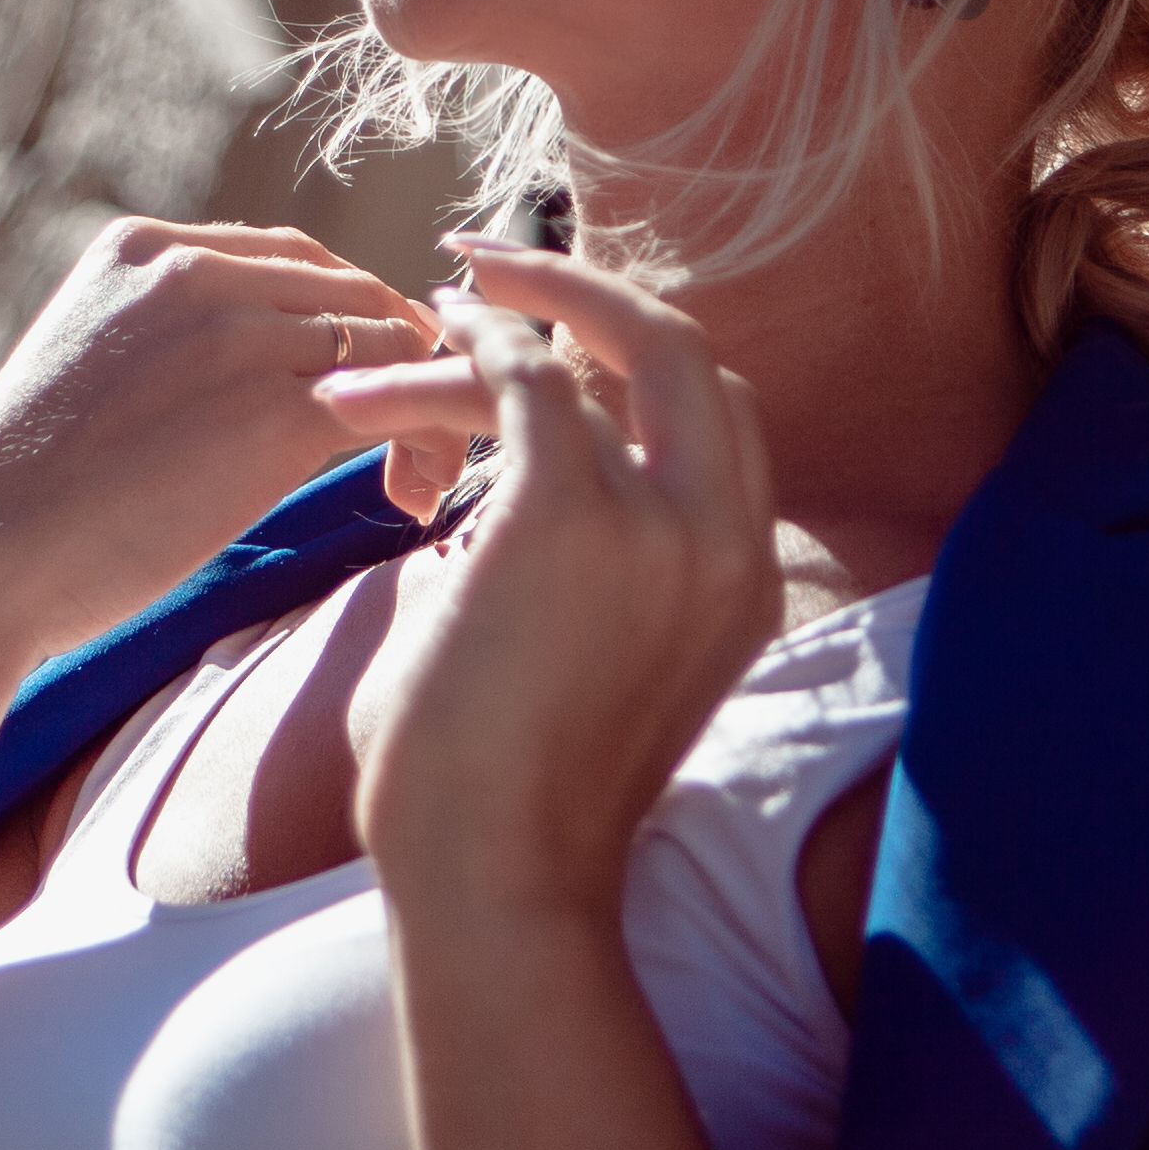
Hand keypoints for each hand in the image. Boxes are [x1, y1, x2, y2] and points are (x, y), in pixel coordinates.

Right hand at [0, 217, 443, 664]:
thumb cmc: (23, 495)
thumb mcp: (90, 366)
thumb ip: (165, 340)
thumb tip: (245, 379)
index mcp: (144, 246)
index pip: (292, 257)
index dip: (346, 315)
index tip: (371, 377)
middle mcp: (195, 268)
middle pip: (351, 291)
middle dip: (396, 357)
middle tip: (415, 432)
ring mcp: (236, 334)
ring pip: (387, 344)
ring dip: (422, 405)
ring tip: (421, 478)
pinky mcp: (272, 411)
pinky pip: (393, 405)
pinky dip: (424, 444)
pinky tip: (414, 498)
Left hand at [315, 236, 780, 928]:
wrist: (496, 885)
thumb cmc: (507, 803)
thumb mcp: (583, 671)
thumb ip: (574, 574)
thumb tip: (483, 507)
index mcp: (746, 581)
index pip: (724, 418)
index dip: (639, 358)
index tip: (559, 333)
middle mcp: (728, 540)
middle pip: (689, 354)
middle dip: (592, 294)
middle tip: (498, 265)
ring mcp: (662, 522)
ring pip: (578, 363)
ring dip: (484, 337)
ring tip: (402, 325)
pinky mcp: (568, 512)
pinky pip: (521, 378)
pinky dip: (471, 344)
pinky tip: (413, 344)